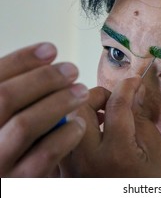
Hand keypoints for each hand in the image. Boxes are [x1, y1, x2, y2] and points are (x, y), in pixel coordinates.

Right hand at [0, 43, 87, 176]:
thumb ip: (18, 95)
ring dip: (58, 101)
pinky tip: (80, 124)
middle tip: (72, 70)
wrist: (14, 180)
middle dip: (43, 78)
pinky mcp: (20, 183)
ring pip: (25, 124)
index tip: (50, 49)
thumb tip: (46, 57)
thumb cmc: (14, 145)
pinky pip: (45, 154)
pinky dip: (66, 134)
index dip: (21, 60)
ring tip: (81, 91)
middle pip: (5, 97)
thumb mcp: (7, 118)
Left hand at [61, 77, 160, 176]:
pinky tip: (94, 131)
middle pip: (80, 110)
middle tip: (112, 98)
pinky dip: (76, 127)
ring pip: (66, 123)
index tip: (134, 81)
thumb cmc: (153, 187)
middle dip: (96, 95)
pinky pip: (63, 140)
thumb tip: (132, 96)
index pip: (117, 105)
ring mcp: (73, 169)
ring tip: (102, 114)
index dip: (127, 86)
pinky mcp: (67, 174)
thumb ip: (143, 122)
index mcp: (117, 153)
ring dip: (83, 110)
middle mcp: (88, 160)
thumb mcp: (160, 153)